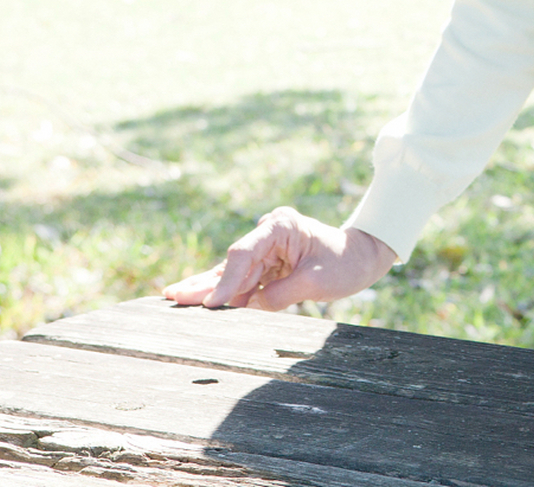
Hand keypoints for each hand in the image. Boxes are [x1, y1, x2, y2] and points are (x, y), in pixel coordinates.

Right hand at [163, 207, 396, 310]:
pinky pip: (243, 280)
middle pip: (232, 263)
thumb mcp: (317, 283)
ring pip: (232, 273)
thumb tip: (250, 306)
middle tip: (171, 296)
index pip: (244, 255)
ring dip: (209, 289)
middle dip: (204, 283)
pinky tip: (198, 299)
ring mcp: (266, 248)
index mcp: (281, 226)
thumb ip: (281, 294)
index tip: (211, 303)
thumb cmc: (345, 264)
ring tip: (175, 298)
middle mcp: (268, 233)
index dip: (226, 281)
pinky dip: (226, 293)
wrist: (362, 257)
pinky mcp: (267, 263)